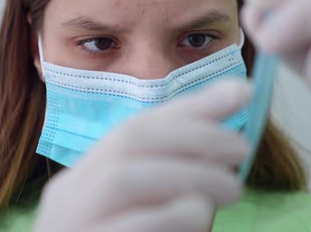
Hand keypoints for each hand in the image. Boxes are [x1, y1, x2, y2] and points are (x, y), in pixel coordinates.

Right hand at [33, 79, 250, 231]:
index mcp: (85, 180)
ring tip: (231, 190)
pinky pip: (128, 225)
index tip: (240, 92)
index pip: (137, 127)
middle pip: (128, 140)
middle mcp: (70, 195)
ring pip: (124, 176)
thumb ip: (182, 183)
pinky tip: (197, 215)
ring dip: (188, 173)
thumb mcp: (154, 215)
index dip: (190, 107)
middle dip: (193, 135)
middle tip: (241, 150)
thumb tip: (232, 134)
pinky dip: (169, 213)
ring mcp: (71, 226)